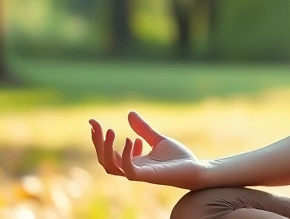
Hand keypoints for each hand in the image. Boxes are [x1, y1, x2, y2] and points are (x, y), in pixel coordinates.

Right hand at [89, 111, 208, 189]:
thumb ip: (143, 129)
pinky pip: (129, 171)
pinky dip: (126, 156)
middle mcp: (132, 169)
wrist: (196, 168)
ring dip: (107, 149)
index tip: (93, 122)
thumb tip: (130, 114)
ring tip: (110, 131)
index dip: (98, 139)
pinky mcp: (149, 176)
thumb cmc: (178, 158)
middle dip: (98, 143)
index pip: (107, 154)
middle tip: (97, 125)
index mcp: (132, 161)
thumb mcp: (158, 139)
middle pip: (104, 160)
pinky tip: (131, 139)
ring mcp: (139, 174)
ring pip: (111, 166)